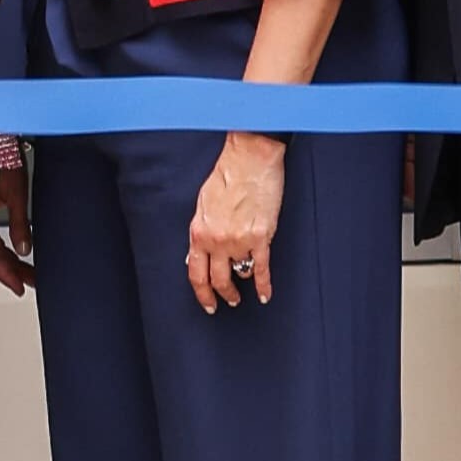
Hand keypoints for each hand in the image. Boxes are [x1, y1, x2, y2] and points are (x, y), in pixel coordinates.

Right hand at [0, 164, 37, 292]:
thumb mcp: (15, 190)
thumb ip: (20, 223)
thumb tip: (26, 248)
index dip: (8, 275)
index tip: (22, 287)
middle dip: (12, 269)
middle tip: (31, 281)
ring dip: (8, 258)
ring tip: (27, 270)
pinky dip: (1, 242)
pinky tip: (13, 247)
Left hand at [188, 133, 284, 310]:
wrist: (250, 159)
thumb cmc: (227, 175)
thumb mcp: (203, 205)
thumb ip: (202, 231)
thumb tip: (198, 253)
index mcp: (199, 232)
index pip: (195, 272)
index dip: (201, 292)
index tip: (207, 302)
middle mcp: (217, 240)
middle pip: (217, 280)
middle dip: (223, 294)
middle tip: (228, 301)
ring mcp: (239, 240)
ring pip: (241, 274)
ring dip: (243, 281)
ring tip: (246, 287)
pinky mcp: (261, 237)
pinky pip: (262, 269)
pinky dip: (264, 285)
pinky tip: (264, 294)